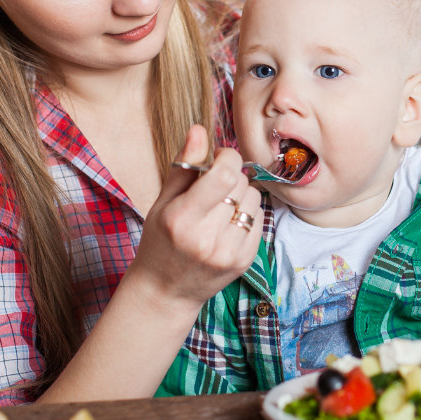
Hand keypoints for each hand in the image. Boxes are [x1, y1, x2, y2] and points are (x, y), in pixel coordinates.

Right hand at [127, 125, 262, 310]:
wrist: (166, 290)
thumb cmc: (160, 241)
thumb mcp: (163, 201)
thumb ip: (184, 165)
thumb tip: (199, 129)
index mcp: (182, 218)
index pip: (223, 175)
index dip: (227, 157)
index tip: (219, 158)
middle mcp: (206, 238)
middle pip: (240, 184)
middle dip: (232, 175)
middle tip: (216, 185)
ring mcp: (228, 253)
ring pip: (253, 200)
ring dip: (241, 195)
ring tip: (220, 206)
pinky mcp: (244, 261)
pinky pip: (259, 219)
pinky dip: (248, 214)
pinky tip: (229, 222)